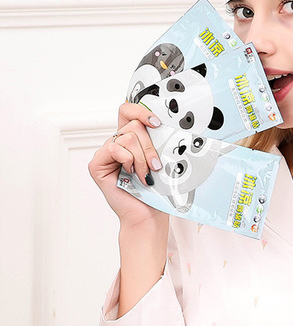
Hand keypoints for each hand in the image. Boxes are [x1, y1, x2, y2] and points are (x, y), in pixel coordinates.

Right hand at [88, 103, 167, 227]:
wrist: (148, 214)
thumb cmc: (156, 191)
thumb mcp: (160, 159)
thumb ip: (156, 141)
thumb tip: (162, 125)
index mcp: (132, 140)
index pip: (129, 111)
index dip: (141, 111)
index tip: (157, 123)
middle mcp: (118, 144)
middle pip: (133, 125)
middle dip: (149, 146)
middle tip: (155, 165)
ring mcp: (106, 153)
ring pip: (127, 137)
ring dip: (141, 158)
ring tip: (145, 175)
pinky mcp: (97, 164)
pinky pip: (114, 148)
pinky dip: (128, 160)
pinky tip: (131, 173)